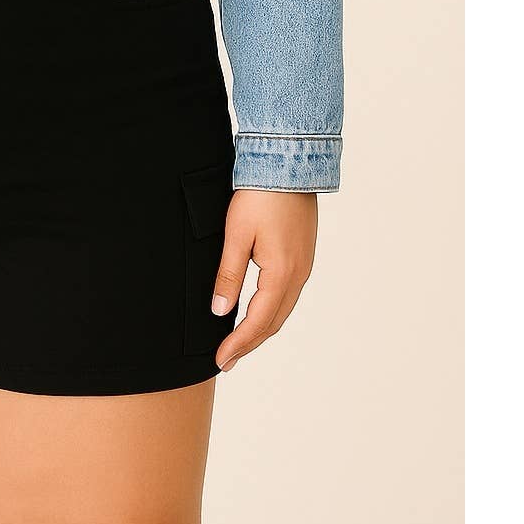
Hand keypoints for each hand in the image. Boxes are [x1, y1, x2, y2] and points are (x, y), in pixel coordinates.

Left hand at [212, 189, 318, 371]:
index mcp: (281, 274)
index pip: (257, 321)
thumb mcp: (236, 234)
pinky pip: (287, 294)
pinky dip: (271, 310)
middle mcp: (298, 275)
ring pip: (282, 309)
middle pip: (272, 322)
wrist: (289, 164)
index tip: (220, 359)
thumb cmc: (260, 195)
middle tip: (226, 360)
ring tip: (239, 342)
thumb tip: (219, 310)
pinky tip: (258, 311)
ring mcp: (304, 265)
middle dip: (249, 343)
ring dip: (261, 329)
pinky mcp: (303, 255)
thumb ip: (229, 274)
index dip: (237, 344)